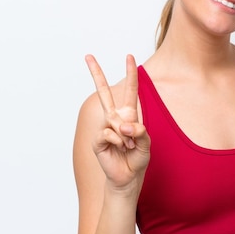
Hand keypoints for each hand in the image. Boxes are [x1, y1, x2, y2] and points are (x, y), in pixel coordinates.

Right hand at [85, 54, 150, 189]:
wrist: (128, 177)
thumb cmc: (138, 158)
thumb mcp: (146, 144)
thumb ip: (140, 132)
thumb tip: (124, 126)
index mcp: (129, 115)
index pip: (129, 90)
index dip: (130, 73)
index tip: (129, 56)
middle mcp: (115, 118)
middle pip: (104, 93)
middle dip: (96, 73)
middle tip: (88, 55)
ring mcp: (104, 127)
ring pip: (116, 122)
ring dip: (126, 137)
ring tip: (128, 147)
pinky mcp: (98, 139)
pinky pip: (109, 133)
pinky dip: (118, 142)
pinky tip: (119, 149)